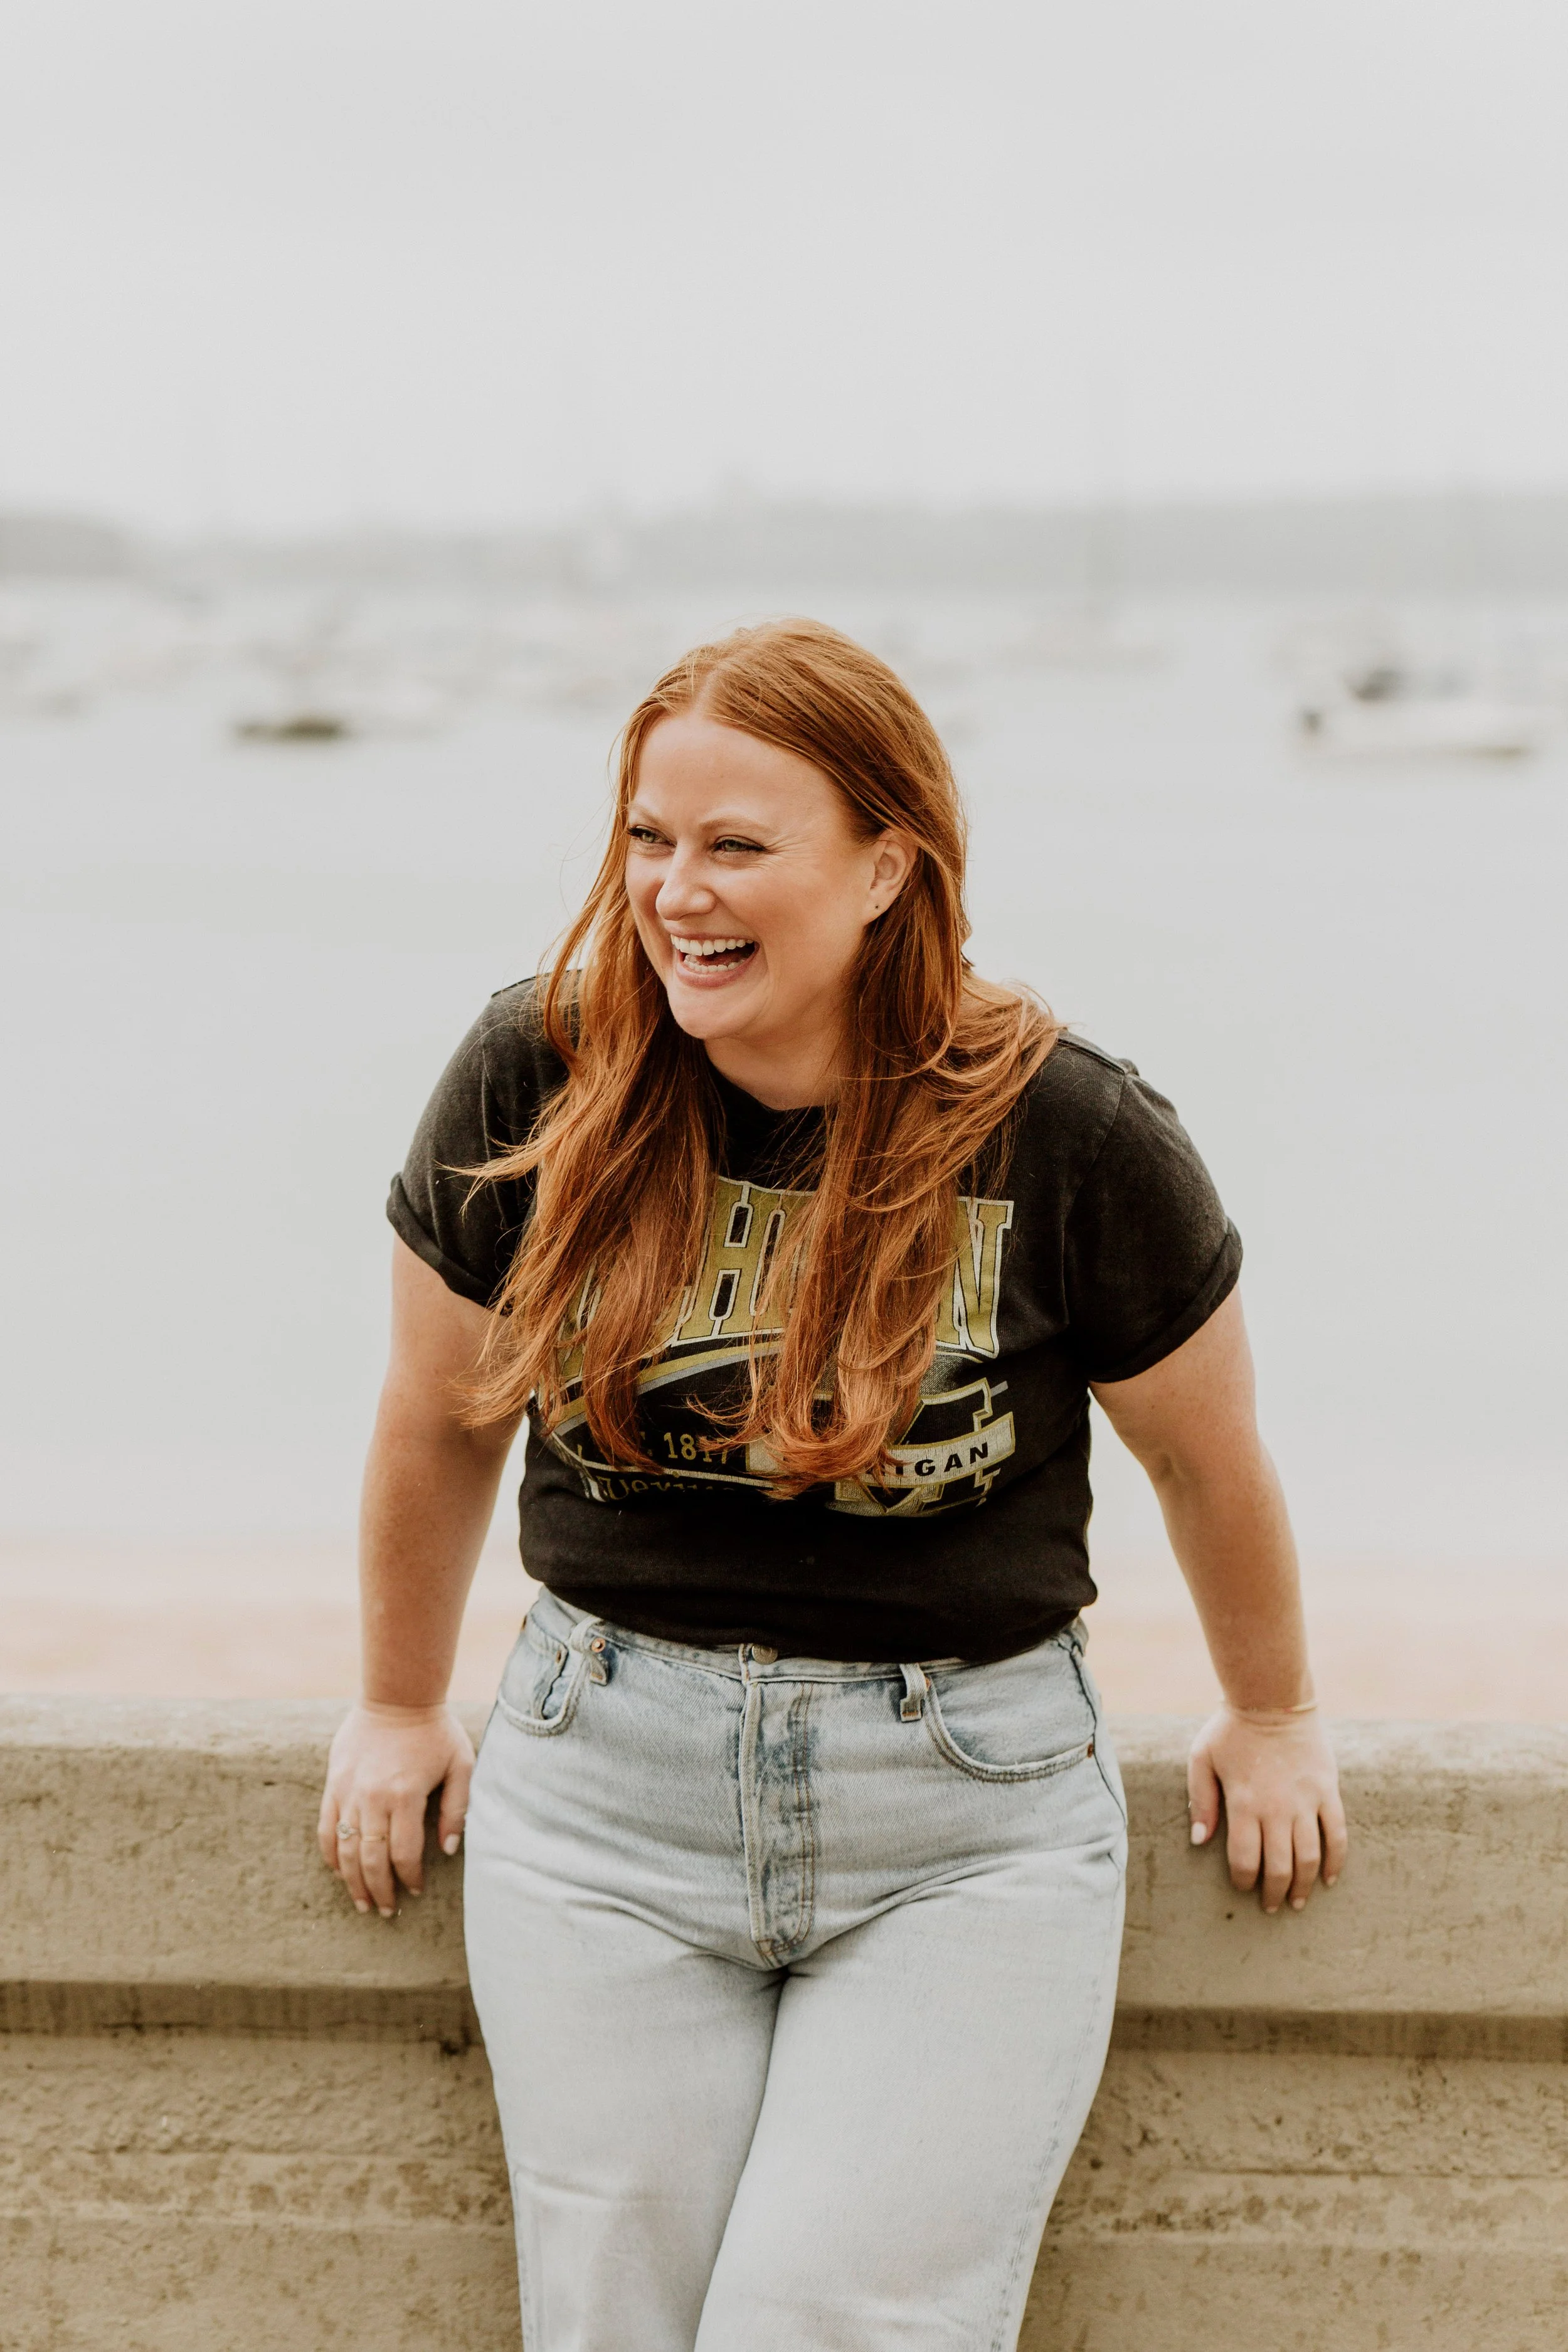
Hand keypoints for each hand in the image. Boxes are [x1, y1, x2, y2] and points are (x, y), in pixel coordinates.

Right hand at [317, 1702, 475, 1918]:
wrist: (397, 1695)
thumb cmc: (435, 1731)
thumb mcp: (461, 1765)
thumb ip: (457, 1809)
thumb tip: (448, 1850)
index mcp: (406, 1796)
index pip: (404, 1854)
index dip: (410, 1879)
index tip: (416, 1891)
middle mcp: (373, 1798)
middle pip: (371, 1859)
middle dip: (379, 1891)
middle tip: (385, 1912)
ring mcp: (349, 1791)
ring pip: (345, 1849)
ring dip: (353, 1881)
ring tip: (362, 1903)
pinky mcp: (334, 1783)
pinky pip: (326, 1827)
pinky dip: (330, 1854)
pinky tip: (339, 1872)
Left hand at [1187, 1706, 1347, 1913]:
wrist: (1272, 1698)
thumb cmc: (1230, 1730)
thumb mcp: (1201, 1759)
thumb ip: (1200, 1801)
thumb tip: (1199, 1841)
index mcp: (1243, 1804)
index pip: (1244, 1859)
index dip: (1243, 1881)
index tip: (1242, 1887)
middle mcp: (1276, 1809)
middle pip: (1279, 1867)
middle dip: (1274, 1893)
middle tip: (1272, 1907)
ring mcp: (1305, 1801)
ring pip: (1309, 1857)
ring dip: (1304, 1885)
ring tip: (1297, 1901)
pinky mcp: (1327, 1791)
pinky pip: (1337, 1834)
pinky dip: (1336, 1860)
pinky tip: (1330, 1878)